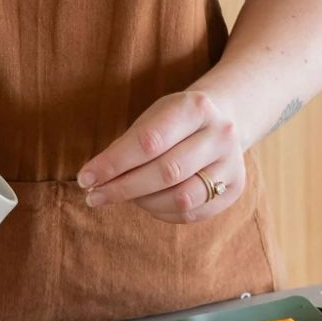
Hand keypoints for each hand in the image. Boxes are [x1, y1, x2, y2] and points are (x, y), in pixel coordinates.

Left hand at [77, 91, 244, 222]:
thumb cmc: (174, 122)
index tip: (86, 178)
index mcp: (196, 107)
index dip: (114, 163)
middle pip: (166, 172)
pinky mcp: (235, 188)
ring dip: (144, 203)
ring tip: (126, 196)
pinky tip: (149, 203)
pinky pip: (192, 213)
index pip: (149, 141)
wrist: (223, 121)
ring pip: (181, 198)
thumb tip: (94, 180)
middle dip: (123, 188)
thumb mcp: (152, 119)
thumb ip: (127, 147)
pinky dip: (162, 212)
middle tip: (94, 197)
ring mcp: (232, 163)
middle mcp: (221, 134)